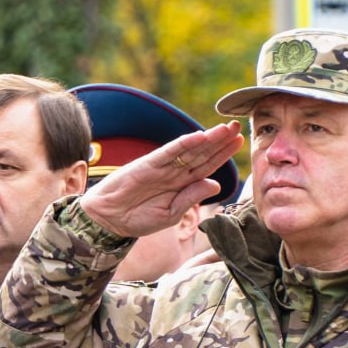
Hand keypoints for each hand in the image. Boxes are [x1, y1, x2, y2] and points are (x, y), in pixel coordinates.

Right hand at [80, 121, 243, 237]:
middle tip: (236, 126)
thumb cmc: (137, 219)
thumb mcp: (170, 215)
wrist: (108, 220)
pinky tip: (198, 137)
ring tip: (224, 128)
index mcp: (181, 185)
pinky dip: (183, 144)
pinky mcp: (148, 164)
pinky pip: (169, 152)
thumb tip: (216, 184)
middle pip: (201, 154)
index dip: (222, 154)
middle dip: (220, 141)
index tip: (239, 141)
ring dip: (207, 139)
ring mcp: (162, 167)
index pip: (206, 166)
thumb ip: (191, 199)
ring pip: (189, 150)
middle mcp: (174, 172)